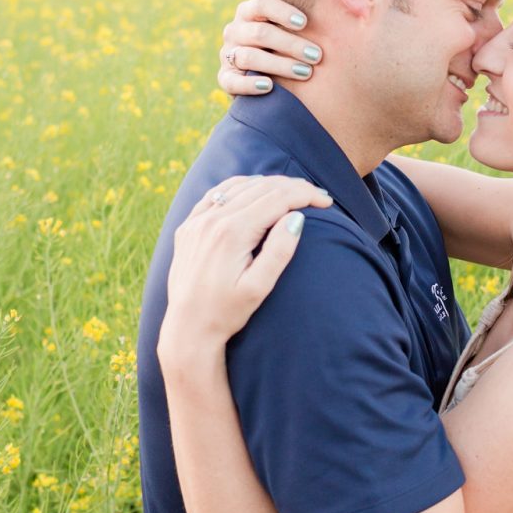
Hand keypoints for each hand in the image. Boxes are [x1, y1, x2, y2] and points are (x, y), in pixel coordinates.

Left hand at [157, 175, 333, 365]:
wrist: (186, 327)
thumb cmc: (226, 313)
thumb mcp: (258, 288)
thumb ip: (279, 251)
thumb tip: (296, 218)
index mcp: (232, 233)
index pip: (277, 199)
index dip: (306, 195)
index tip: (326, 201)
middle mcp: (212, 220)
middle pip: (261, 187)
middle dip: (293, 187)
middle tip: (317, 195)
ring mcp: (196, 221)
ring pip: (240, 186)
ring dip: (269, 184)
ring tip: (293, 192)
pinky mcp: (188, 226)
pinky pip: (217, 193)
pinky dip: (241, 187)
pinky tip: (255, 190)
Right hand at [218, 0, 322, 95]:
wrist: (274, 78)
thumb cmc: (284, 40)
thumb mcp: (283, 16)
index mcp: (248, 11)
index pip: (261, 4)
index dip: (282, 11)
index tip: (305, 22)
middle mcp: (234, 30)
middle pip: (259, 33)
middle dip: (291, 44)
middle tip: (317, 55)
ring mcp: (228, 55)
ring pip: (249, 58)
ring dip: (279, 64)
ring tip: (306, 73)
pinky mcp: (225, 80)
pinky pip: (232, 82)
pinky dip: (250, 84)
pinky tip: (270, 87)